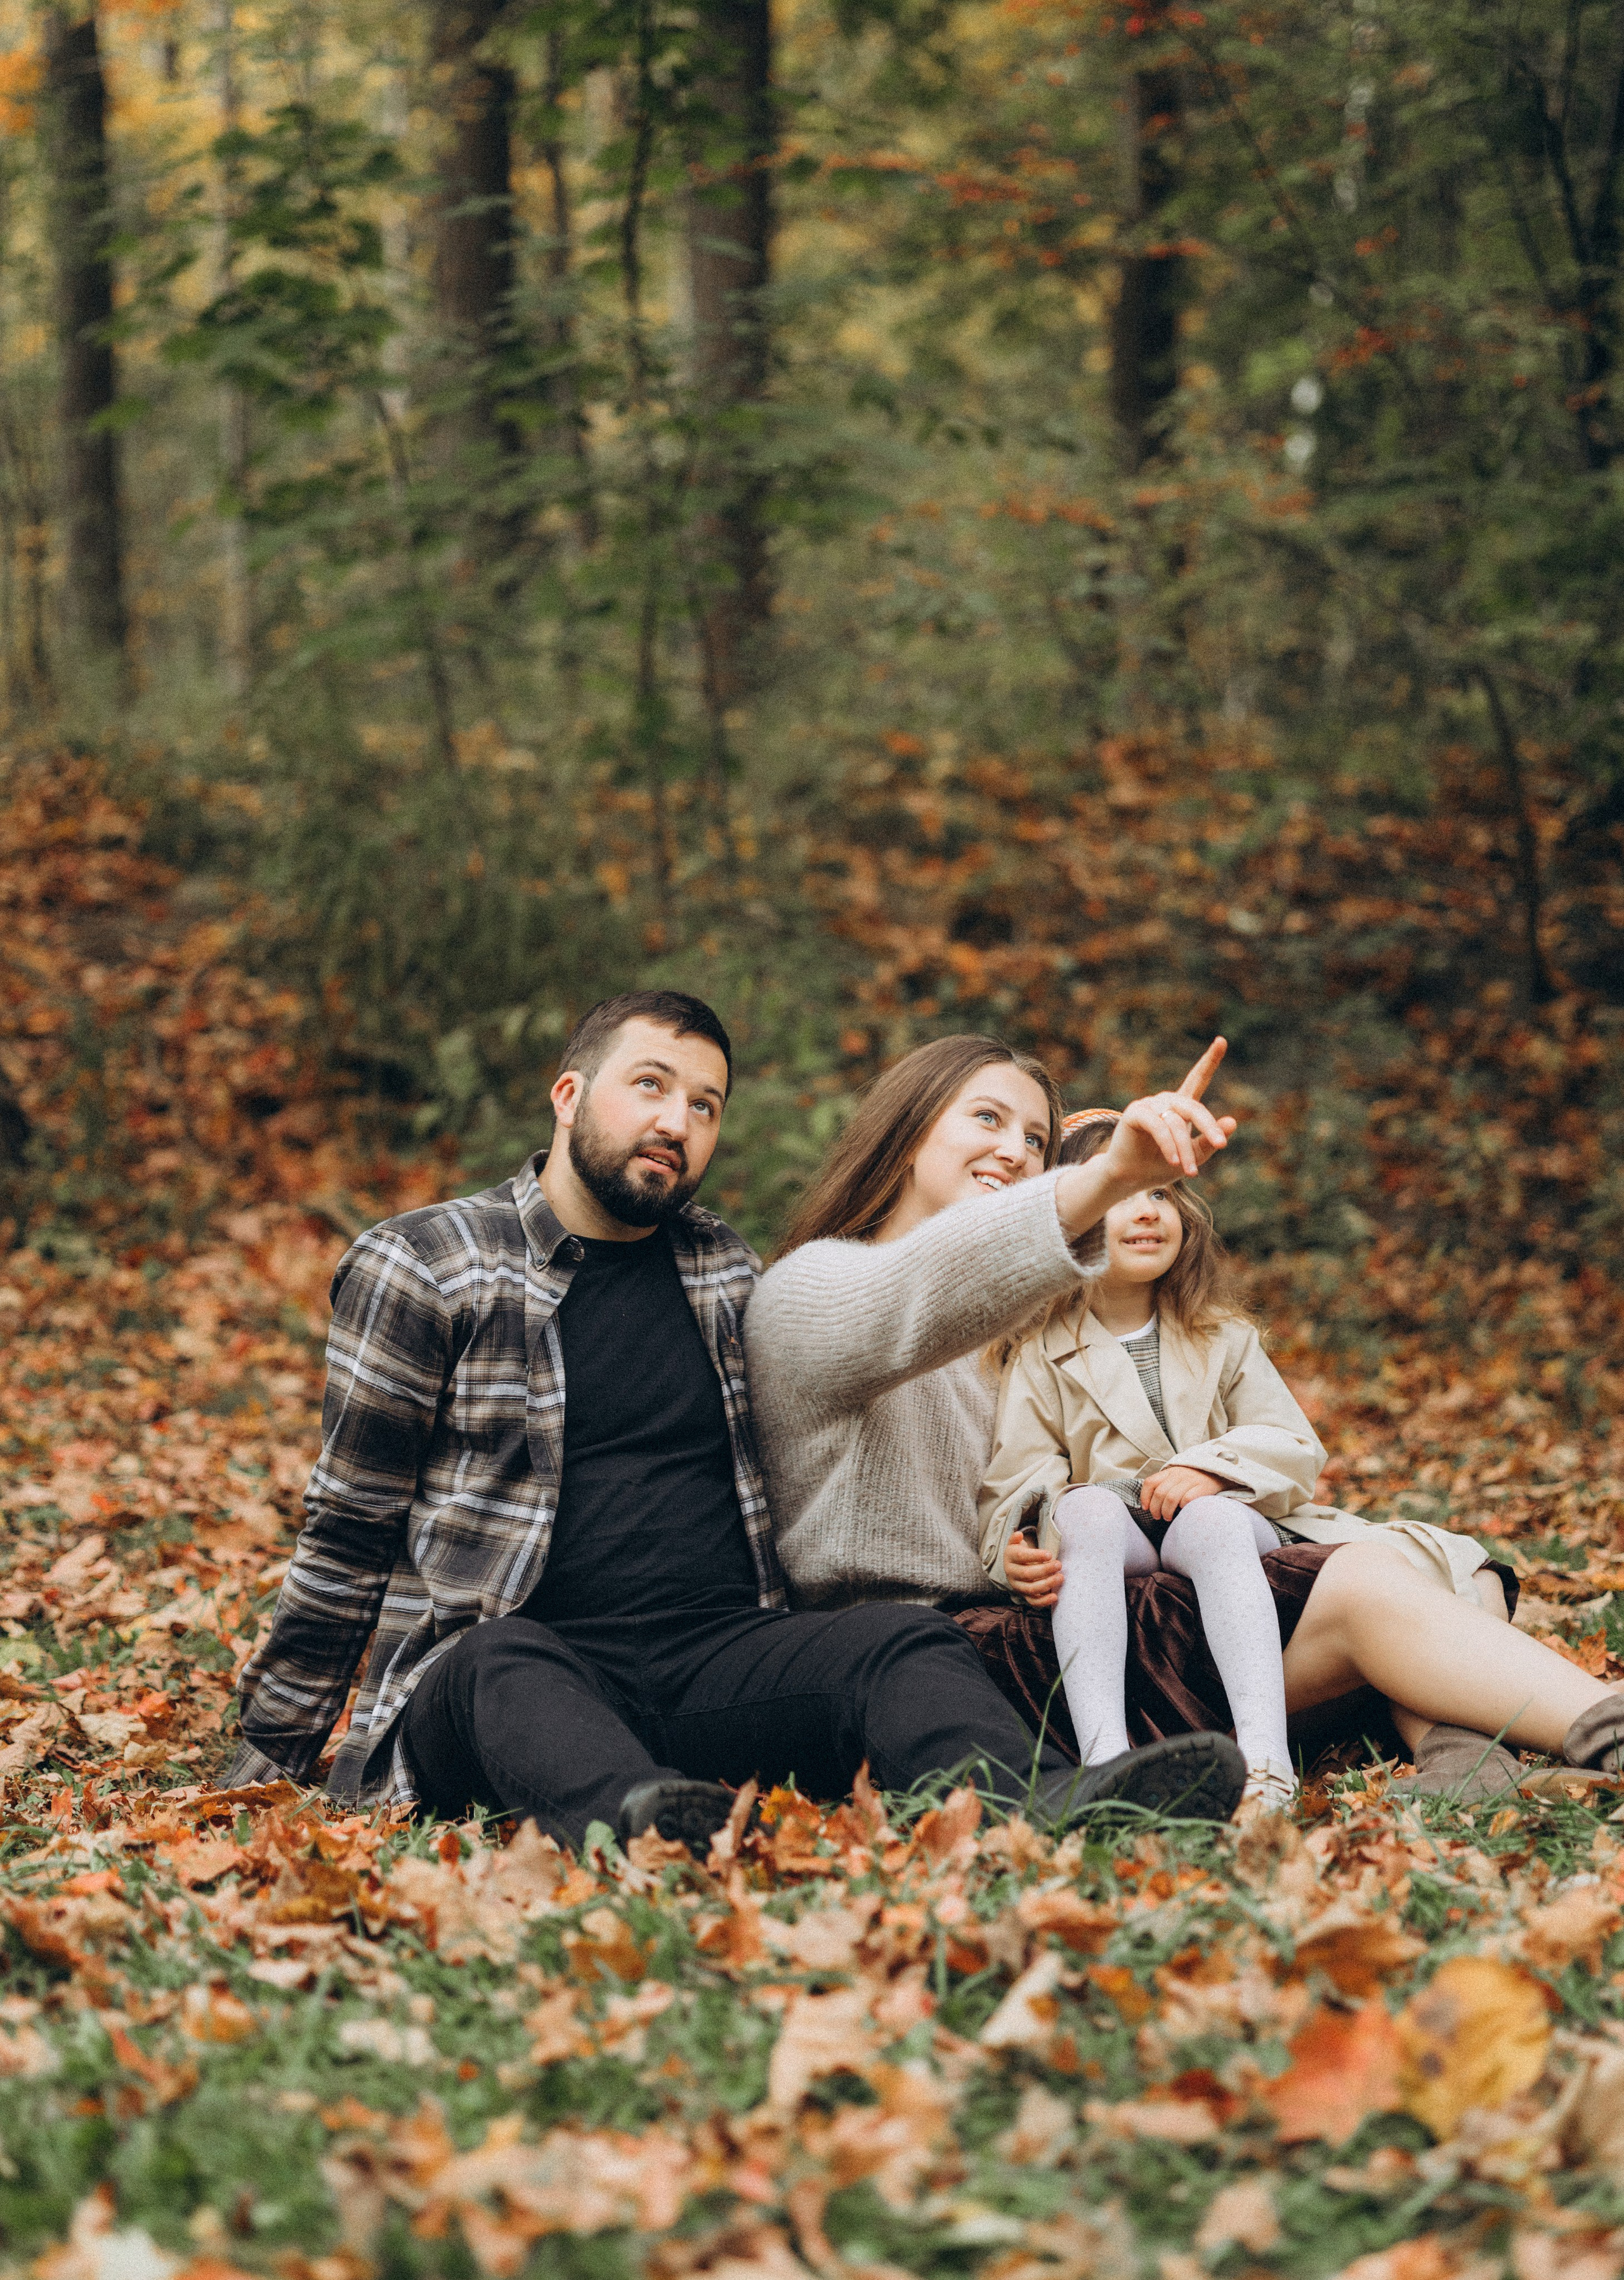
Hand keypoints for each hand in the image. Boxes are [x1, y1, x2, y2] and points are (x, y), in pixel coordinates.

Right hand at [1005, 1533, 1062, 1608]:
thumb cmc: (1019, 1553)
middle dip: (1044, 1570)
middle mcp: (1012, 1574)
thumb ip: (1015, 1539)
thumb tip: (1018, 1535)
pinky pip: (1033, 1602)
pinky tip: (1055, 1596)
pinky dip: (1044, 1601)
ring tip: (1060, 1577)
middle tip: (1059, 1564)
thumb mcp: (1015, 1544)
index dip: (1035, 1556)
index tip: (1050, 1554)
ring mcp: (1018, 1586)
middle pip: (1027, 1574)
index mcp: (1010, 1558)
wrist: (1013, 1567)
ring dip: (1047, 1584)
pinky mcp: (1024, 1596)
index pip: (1021, 1557)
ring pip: (1031, 1588)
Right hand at [1098, 1037, 1236, 1189]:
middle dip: (1209, 1126)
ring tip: (1191, 1171)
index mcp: (1181, 1107)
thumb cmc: (1160, 1165)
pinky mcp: (1135, 1113)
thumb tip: (1233, 1121)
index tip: (1222, 1041)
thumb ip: (1210, 1141)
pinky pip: (1159, 1127)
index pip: (1197, 1079)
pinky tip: (1173, 1161)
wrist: (1130, 1178)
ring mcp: (1150, 1104)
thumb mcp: (1193, 1156)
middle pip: (1194, 1107)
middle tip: (1221, 1145)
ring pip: (1177, 1123)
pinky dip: (1169, 1145)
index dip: (1210, 1060)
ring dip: (1185, 1149)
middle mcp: (1166, 1101)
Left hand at [1138, 1466, 1227, 1521]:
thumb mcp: (1177, 1477)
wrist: (1218, 1472)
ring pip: (1171, 1498)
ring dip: (1166, 1511)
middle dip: (1156, 1509)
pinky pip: (1187, 1500)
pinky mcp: (1202, 1487)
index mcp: (1169, 1472)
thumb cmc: (1194, 1480)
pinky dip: (1182, 1508)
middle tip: (1158, 1517)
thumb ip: (1165, 1485)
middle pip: (1160, 1493)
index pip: (1150, 1482)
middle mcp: (1178, 1475)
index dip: (1145, 1497)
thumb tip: (1150, 1504)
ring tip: (1168, 1517)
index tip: (1146, 1508)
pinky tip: (1182, 1512)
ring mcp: (1190, 1480)